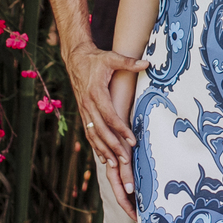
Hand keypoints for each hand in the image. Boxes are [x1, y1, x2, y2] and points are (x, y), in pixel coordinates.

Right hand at [68, 42, 147, 216]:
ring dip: (103, 150)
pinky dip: (95, 146)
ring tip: (115, 165)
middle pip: (100, 130)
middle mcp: (88, 103)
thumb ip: (129, 62)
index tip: (132, 141)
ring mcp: (83, 109)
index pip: (109, 116)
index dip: (120, 130)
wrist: (76, 58)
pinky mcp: (82, 112)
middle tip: (125, 161)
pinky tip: (103, 157)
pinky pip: (88, 132)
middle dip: (112, 147)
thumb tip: (147, 63)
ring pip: (92, 134)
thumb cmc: (96, 59)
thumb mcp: (112, 58)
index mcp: (96, 92)